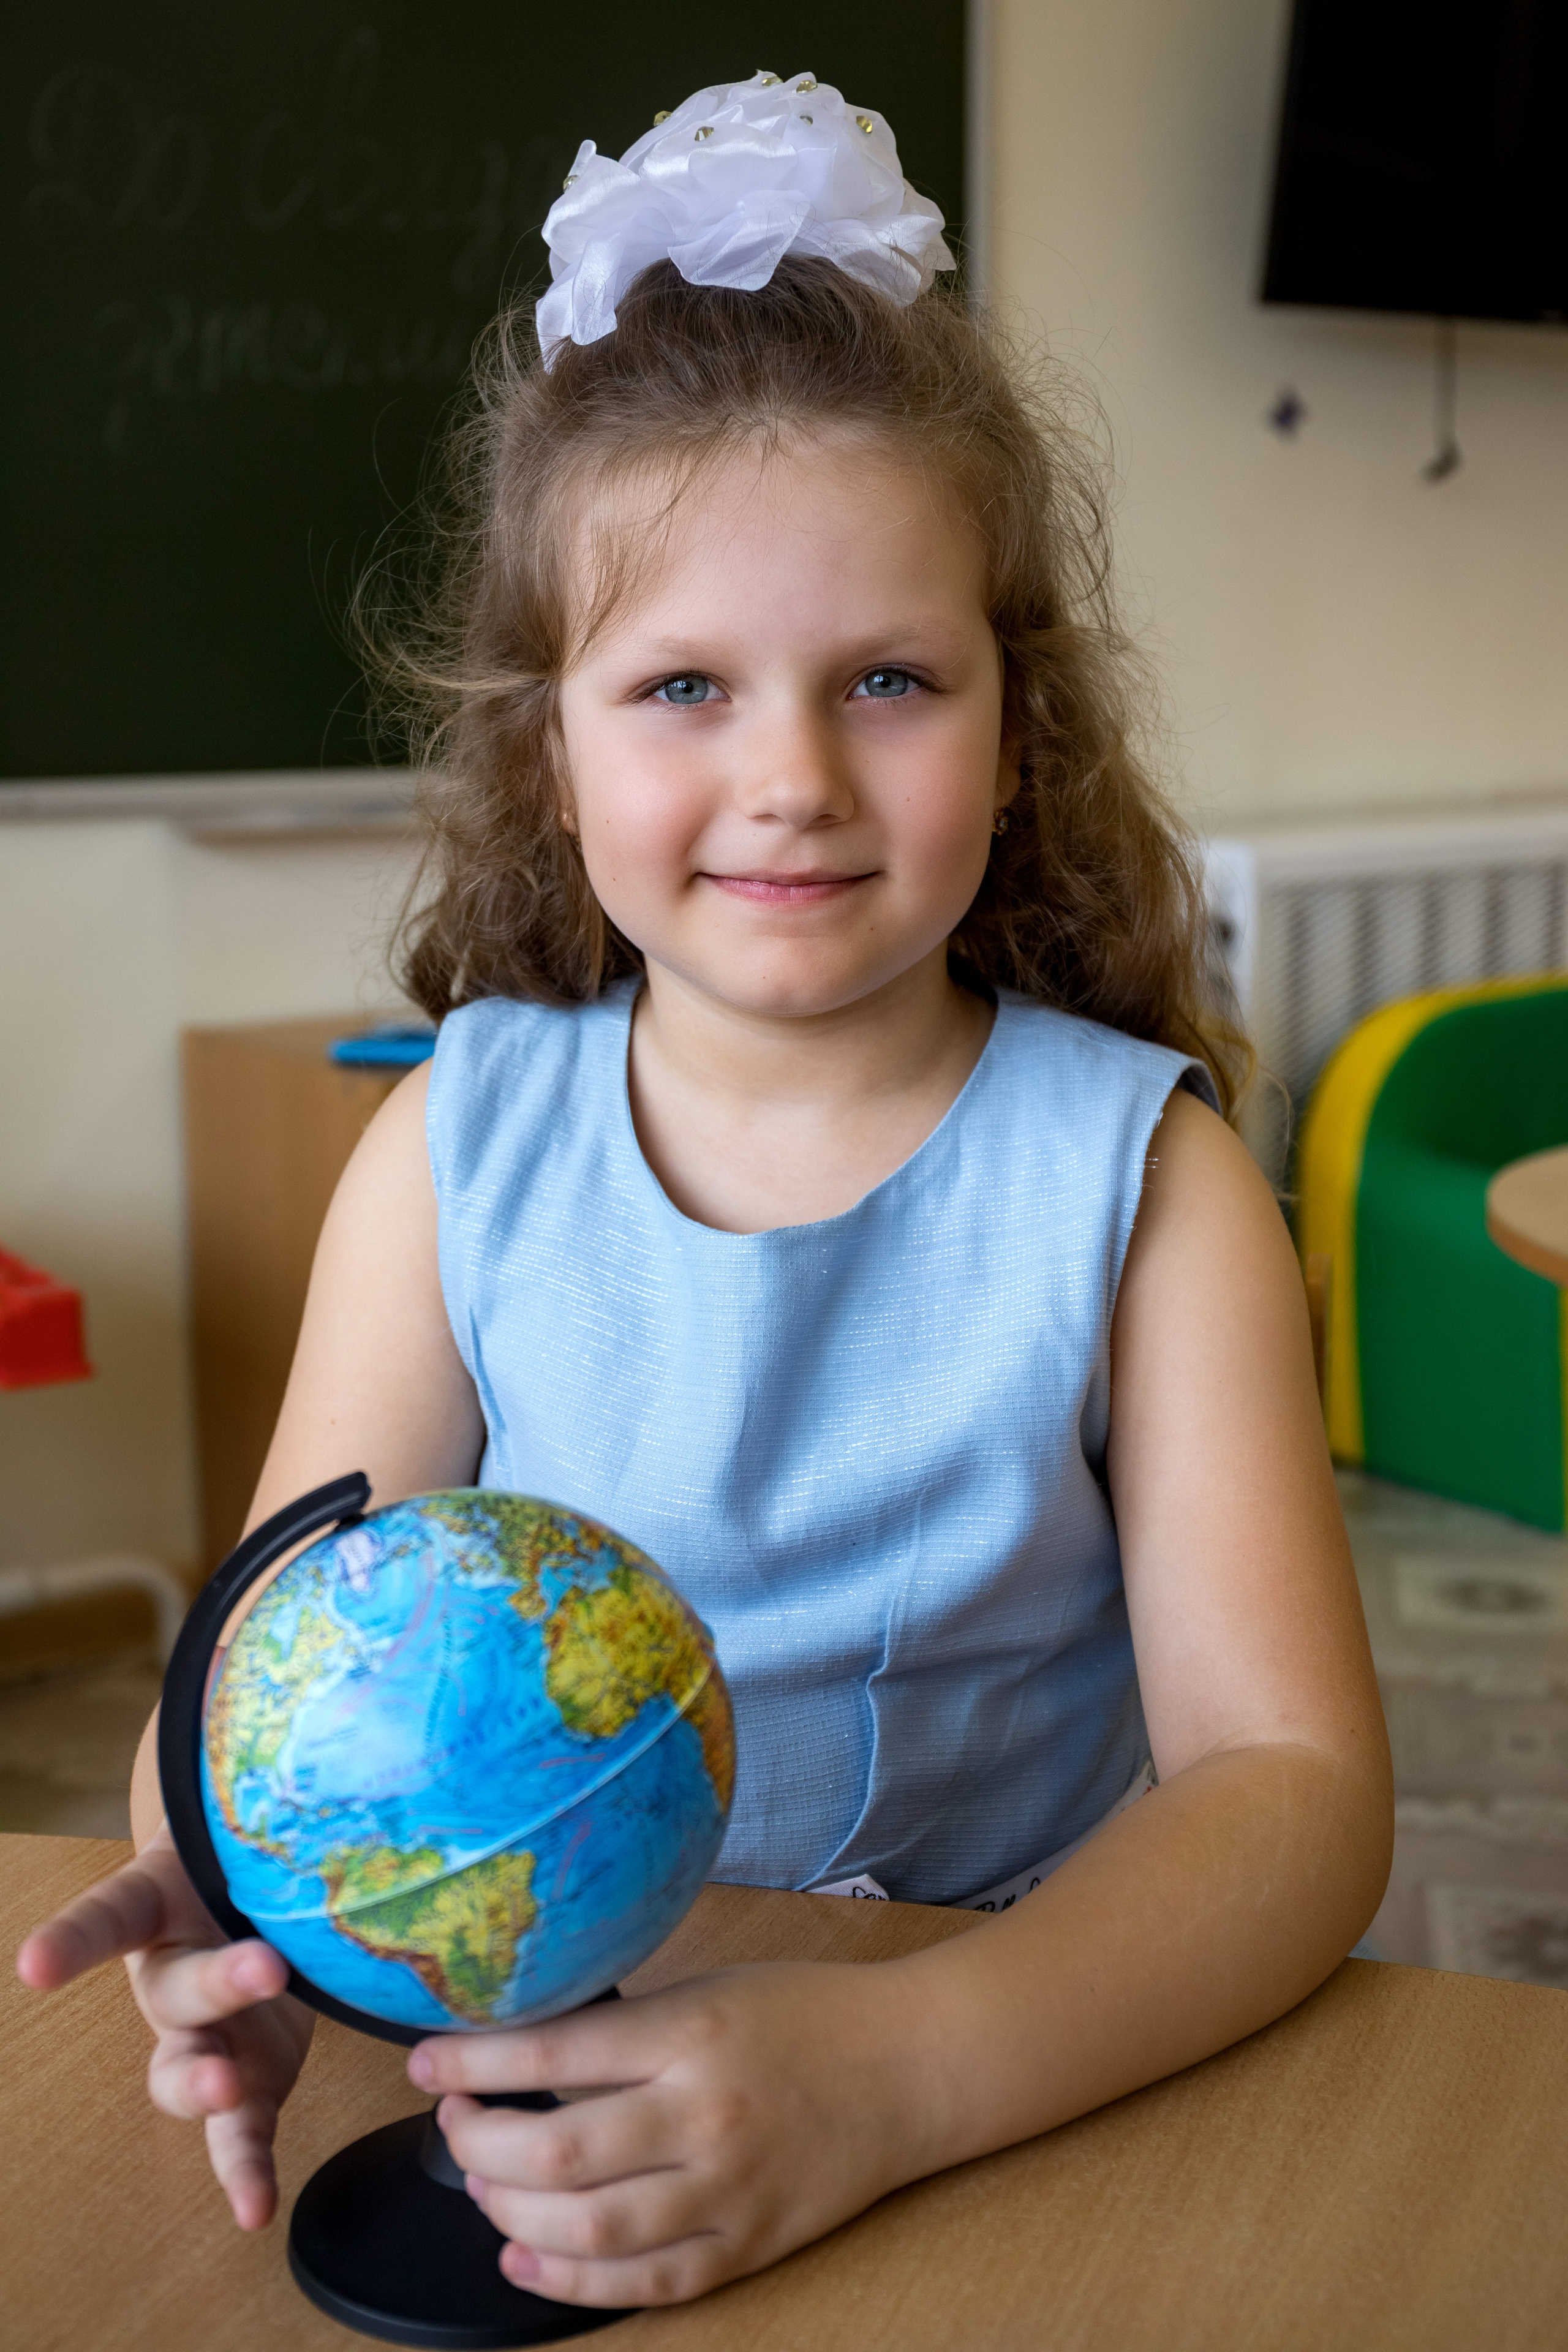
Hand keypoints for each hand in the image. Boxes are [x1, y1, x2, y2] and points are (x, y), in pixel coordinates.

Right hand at [15, 1828, 314, 2228]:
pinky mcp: (248, 2078)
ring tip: (229, 2092)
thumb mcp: (245, 1827)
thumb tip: (340, 1726)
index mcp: (160, 1901)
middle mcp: (169, 1973)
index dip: (74, 1938)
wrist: (263, 1894)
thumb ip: (275, 1801)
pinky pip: (239, 2130)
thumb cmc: (250, 1854)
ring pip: (187, 2071)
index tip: (33, 1965)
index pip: (112, 1911)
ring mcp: (202, 2035)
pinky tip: (254, 2209)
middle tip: (262, 1964)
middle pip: (180, 1986)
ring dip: (208, 2089)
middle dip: (219, 1980)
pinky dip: (245, 2168)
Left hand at [410, 1960, 927, 2308]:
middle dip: (477, 2146)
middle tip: (456, 2126)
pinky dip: (570, 2282)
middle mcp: (704, 2113)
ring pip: (587, 2229)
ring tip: (484, 2188)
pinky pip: (645, 2283)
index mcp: (689, 2031)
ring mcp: (729, 2188)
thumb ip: (623, 2028)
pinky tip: (525, 2261)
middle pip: (553, 2155)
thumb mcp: (707, 1987)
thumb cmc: (806, 2012)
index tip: (425, 2065)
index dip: (470, 2065)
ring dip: (509, 2218)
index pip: (550, 2053)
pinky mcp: (750, 2244)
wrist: (910, 2065)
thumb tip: (521, 2058)